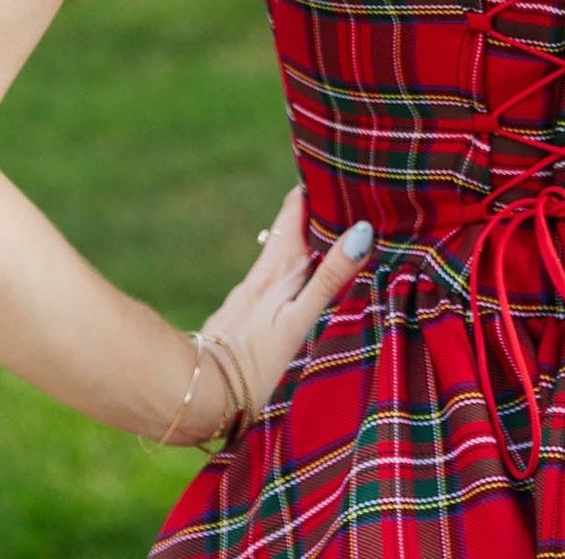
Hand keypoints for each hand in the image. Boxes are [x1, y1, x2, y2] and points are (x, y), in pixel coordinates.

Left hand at [174, 183, 375, 446]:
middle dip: (327, 211)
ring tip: (354, 231)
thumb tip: (361, 232)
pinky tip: (320, 280)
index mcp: (279, 262)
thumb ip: (329, 279)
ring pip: (292, 253)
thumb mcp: (298, 321)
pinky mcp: (252, 315)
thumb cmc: (253, 363)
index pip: (298, 204)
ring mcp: (258, 292)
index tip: (349, 169)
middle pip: (298, 225)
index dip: (321, 184)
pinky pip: (286, 279)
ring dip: (318, 240)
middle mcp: (267, 270)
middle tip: (364, 196)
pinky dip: (306, 269)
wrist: (201, 397)